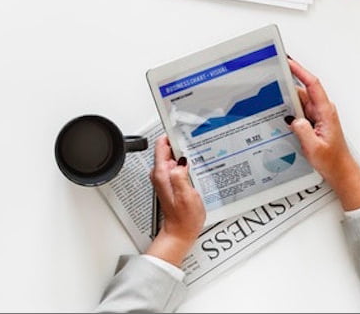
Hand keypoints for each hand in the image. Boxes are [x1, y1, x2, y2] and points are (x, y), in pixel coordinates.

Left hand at [145, 136, 204, 266]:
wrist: (181, 232)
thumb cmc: (184, 218)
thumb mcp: (187, 196)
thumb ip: (181, 176)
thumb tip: (181, 161)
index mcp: (162, 174)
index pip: (162, 145)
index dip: (172, 134)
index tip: (181, 128)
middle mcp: (161, 174)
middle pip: (169, 149)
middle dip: (181, 144)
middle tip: (196, 142)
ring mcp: (165, 178)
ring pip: (174, 157)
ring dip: (185, 154)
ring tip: (198, 153)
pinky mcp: (172, 182)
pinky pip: (178, 166)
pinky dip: (186, 164)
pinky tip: (196, 167)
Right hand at [285, 59, 359, 209]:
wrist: (340, 170)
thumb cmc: (332, 160)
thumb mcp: (314, 147)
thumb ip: (302, 131)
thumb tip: (292, 118)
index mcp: (326, 112)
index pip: (312, 85)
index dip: (300, 71)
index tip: (289, 63)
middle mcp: (322, 111)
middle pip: (301, 91)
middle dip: (287, 85)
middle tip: (271, 80)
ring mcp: (316, 116)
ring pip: (298, 102)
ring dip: (286, 101)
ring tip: (271, 101)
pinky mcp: (311, 122)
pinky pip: (297, 111)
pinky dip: (288, 111)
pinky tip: (279, 116)